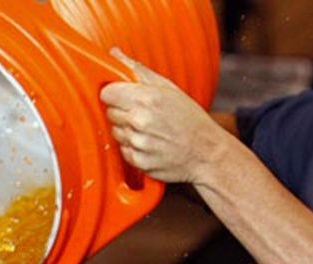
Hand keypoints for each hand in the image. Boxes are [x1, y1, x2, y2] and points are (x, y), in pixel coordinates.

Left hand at [100, 51, 227, 185]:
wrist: (205, 151)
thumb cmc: (189, 117)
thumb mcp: (168, 87)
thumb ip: (137, 70)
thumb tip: (114, 54)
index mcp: (146, 98)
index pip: (107, 93)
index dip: (113, 93)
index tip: (121, 95)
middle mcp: (139, 121)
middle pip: (110, 112)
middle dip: (122, 111)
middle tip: (142, 113)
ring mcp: (138, 143)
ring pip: (115, 132)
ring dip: (127, 130)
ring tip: (148, 128)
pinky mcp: (137, 161)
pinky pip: (123, 150)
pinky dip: (132, 147)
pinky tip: (149, 142)